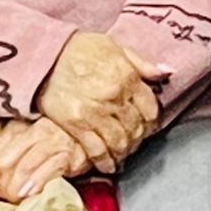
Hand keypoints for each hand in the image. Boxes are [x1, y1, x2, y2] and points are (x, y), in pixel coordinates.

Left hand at [0, 116, 89, 202]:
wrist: (92, 137)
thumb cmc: (58, 142)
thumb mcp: (29, 147)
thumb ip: (8, 164)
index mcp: (20, 127)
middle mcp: (35, 132)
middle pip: (4, 163)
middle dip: (2, 186)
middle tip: (6, 198)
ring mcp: (53, 142)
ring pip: (23, 167)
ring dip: (16, 189)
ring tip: (16, 199)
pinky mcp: (68, 155)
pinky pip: (47, 171)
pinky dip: (36, 184)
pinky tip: (30, 194)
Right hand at [36, 33, 164, 172]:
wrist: (43, 56)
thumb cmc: (78, 48)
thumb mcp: (114, 46)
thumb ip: (142, 62)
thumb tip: (167, 73)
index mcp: (127, 77)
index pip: (150, 108)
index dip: (151, 120)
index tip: (148, 125)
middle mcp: (114, 97)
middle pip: (136, 128)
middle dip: (138, 139)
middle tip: (135, 142)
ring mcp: (95, 113)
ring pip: (120, 142)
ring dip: (124, 152)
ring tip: (123, 154)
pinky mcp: (76, 125)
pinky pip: (96, 150)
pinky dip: (105, 161)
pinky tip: (108, 165)